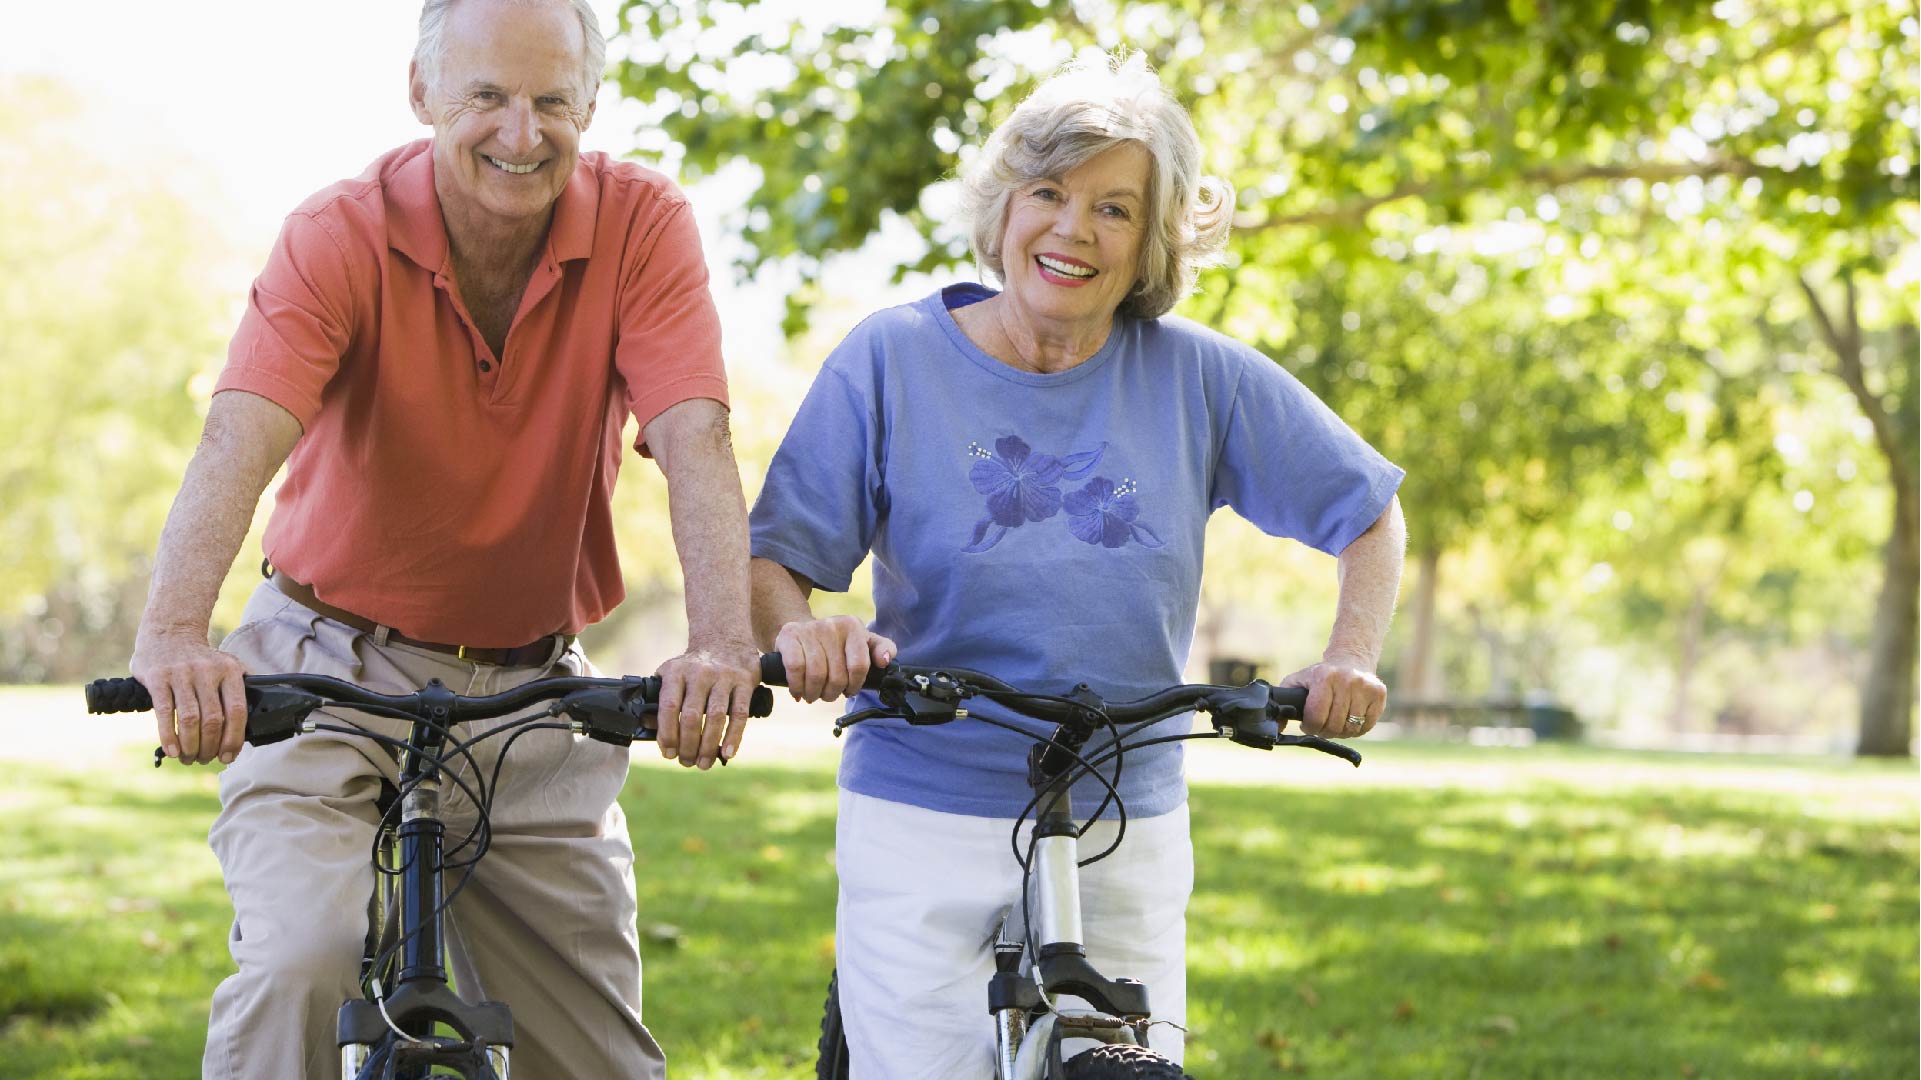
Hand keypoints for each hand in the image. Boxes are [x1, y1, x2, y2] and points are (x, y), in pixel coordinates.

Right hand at [130, 629, 248, 764]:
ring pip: (190, 719)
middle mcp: (207, 671)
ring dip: (191, 746)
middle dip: (210, 747)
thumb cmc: (201, 659)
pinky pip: (164, 712)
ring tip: (189, 758)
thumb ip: (238, 690)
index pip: (237, 711)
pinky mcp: (158, 677)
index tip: (228, 756)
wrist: (169, 632)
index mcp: (230, 670)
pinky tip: (172, 751)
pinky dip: (169, 736)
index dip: (234, 739)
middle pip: (213, 720)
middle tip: (205, 759)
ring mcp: (182, 673)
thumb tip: (251, 727)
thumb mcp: (228, 665)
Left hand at [655, 641, 759, 768]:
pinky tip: (728, 754)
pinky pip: (740, 714)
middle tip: (686, 762)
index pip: (669, 707)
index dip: (667, 734)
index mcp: (676, 672)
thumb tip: (648, 727)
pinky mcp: (745, 682)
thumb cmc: (694, 666)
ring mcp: (724, 677)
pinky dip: (734, 737)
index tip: (668, 753)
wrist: (725, 639)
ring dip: (709, 746)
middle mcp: (700, 673)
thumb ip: (662, 698)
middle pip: (692, 716)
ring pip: (716, 717)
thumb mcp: (673, 674)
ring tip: (704, 764)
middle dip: (688, 745)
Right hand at [774, 615, 895, 702]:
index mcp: (853, 626)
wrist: (803, 633)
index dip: (854, 685)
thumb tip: (884, 661)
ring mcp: (810, 629)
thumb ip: (883, 649)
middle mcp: (832, 625)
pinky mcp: (790, 635)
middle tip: (827, 694)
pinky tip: (798, 691)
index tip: (848, 691)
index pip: (859, 666)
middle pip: (836, 676)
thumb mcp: (863, 643)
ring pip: (816, 675)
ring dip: (814, 693)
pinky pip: (795, 669)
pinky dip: (797, 686)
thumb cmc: (837, 645)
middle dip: (832, 693)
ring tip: (813, 695)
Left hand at [1279, 656, 1386, 738]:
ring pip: (1351, 728)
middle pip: (1334, 725)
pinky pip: (1367, 726)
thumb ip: (1283, 703)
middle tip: (1322, 726)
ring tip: (1335, 723)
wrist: (1350, 659)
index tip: (1308, 725)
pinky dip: (1357, 729)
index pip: (1316, 716)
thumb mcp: (1297, 681)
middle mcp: (1347, 680)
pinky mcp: (1379, 694)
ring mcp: (1366, 687)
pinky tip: (1349, 720)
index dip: (1310, 727)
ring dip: (1341, 732)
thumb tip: (1276, 729)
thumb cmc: (1320, 675)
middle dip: (1325, 731)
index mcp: (1324, 677)